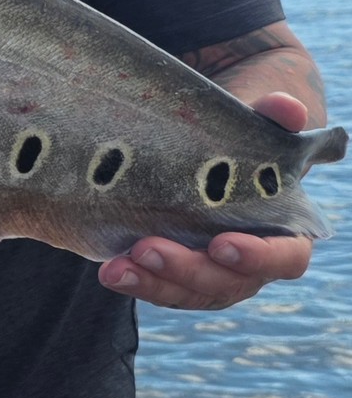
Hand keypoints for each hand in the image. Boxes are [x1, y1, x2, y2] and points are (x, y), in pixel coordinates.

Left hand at [99, 93, 313, 309]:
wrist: (209, 140)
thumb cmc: (241, 133)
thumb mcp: (255, 120)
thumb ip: (275, 115)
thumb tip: (287, 106)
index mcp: (282, 230)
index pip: (284, 257)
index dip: (258, 257)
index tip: (221, 244)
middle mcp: (250, 261)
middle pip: (227, 283)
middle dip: (186, 270)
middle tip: (146, 248)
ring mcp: (211, 269)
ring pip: (190, 291)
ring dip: (154, 284)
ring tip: (116, 270)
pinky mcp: (176, 269)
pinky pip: (161, 285)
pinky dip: (137, 281)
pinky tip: (110, 272)